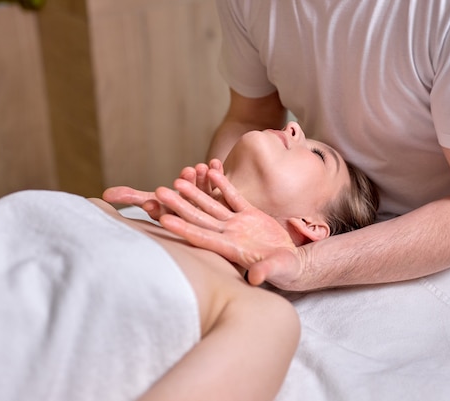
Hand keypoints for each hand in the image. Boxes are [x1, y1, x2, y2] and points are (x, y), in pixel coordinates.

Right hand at [102, 160, 224, 220]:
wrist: (202, 205)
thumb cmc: (172, 204)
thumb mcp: (151, 199)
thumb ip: (131, 197)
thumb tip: (103, 196)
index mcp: (173, 219)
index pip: (163, 214)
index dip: (158, 208)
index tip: (150, 202)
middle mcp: (192, 218)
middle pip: (188, 205)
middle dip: (183, 192)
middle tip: (181, 177)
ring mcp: (210, 210)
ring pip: (205, 195)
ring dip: (201, 181)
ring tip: (197, 167)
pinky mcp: (224, 200)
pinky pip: (221, 186)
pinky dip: (217, 174)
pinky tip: (214, 162)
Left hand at [155, 169, 303, 287]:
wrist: (291, 262)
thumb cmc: (285, 270)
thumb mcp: (278, 270)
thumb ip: (266, 271)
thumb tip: (256, 277)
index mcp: (232, 248)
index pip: (202, 236)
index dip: (182, 228)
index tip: (163, 219)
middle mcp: (230, 235)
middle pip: (199, 218)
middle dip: (179, 205)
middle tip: (159, 192)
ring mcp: (238, 224)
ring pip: (212, 205)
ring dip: (195, 193)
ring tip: (178, 179)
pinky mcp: (250, 215)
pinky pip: (233, 197)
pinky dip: (223, 185)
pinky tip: (211, 171)